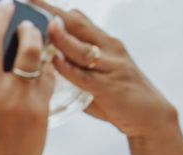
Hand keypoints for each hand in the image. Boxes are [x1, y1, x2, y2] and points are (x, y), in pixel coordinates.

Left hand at [31, 0, 175, 137]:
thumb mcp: (95, 75)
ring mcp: (111, 66)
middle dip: (54, 14)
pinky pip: (85, 75)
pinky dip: (69, 68)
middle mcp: (109, 49)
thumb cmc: (117, 97)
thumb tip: (44, 68)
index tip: (33, 2)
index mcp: (104, 43)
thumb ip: (73, 70)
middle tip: (32, 3)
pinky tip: (55, 61)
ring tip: (45, 27)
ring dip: (62, 37)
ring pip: (82, 48)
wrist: (149, 115)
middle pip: (79, 25)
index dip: (55, 10)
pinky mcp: (110, 87)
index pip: (78, 19)